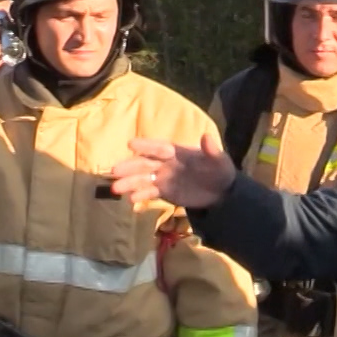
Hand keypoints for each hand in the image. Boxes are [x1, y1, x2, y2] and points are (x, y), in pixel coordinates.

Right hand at [109, 132, 236, 209]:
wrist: (221, 192)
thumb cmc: (219, 171)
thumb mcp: (219, 161)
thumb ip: (211, 151)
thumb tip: (207, 136)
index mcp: (177, 151)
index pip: (159, 147)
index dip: (146, 145)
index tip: (131, 144)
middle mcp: (166, 163)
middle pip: (145, 163)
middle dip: (130, 166)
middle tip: (114, 171)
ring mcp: (164, 177)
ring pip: (144, 178)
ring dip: (130, 182)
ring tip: (116, 188)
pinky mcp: (164, 192)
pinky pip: (150, 192)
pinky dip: (141, 195)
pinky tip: (131, 200)